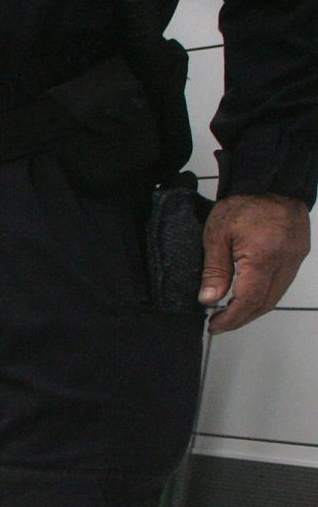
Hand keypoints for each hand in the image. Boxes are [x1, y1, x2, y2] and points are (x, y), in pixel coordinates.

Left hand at [199, 193, 310, 334]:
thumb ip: (214, 271)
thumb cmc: (242, 204)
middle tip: (219, 323)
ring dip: (254, 308)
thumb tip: (208, 301)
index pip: (248, 301)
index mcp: (264, 258)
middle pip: (266, 303)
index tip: (214, 326)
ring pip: (276, 294)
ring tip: (230, 312)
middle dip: (242, 318)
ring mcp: (296, 257)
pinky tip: (248, 294)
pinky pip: (283, 281)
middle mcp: (286, 262)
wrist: (271, 180)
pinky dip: (265, 293)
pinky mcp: (299, 252)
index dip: (231, 319)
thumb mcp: (217, 236)